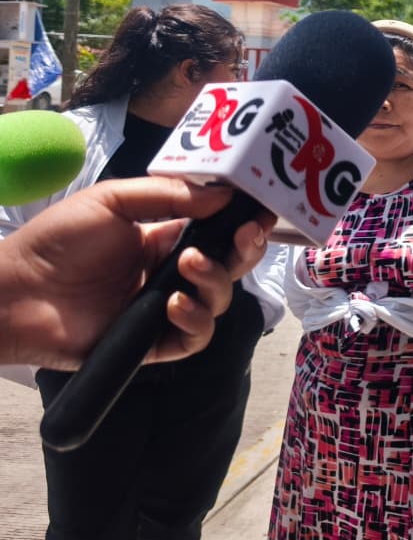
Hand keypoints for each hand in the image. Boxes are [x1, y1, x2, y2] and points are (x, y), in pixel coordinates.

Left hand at [0, 177, 273, 369]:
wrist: (15, 292)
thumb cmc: (57, 241)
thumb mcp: (112, 201)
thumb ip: (168, 195)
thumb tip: (223, 194)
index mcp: (165, 236)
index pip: (219, 229)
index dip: (243, 221)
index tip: (261, 208)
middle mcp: (171, 272)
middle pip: (230, 265)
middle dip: (246, 250)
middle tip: (244, 235)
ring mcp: (164, 309)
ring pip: (218, 300)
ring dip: (214, 281)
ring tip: (187, 267)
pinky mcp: (153, 344)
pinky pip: (195, 338)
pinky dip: (194, 321)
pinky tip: (173, 306)